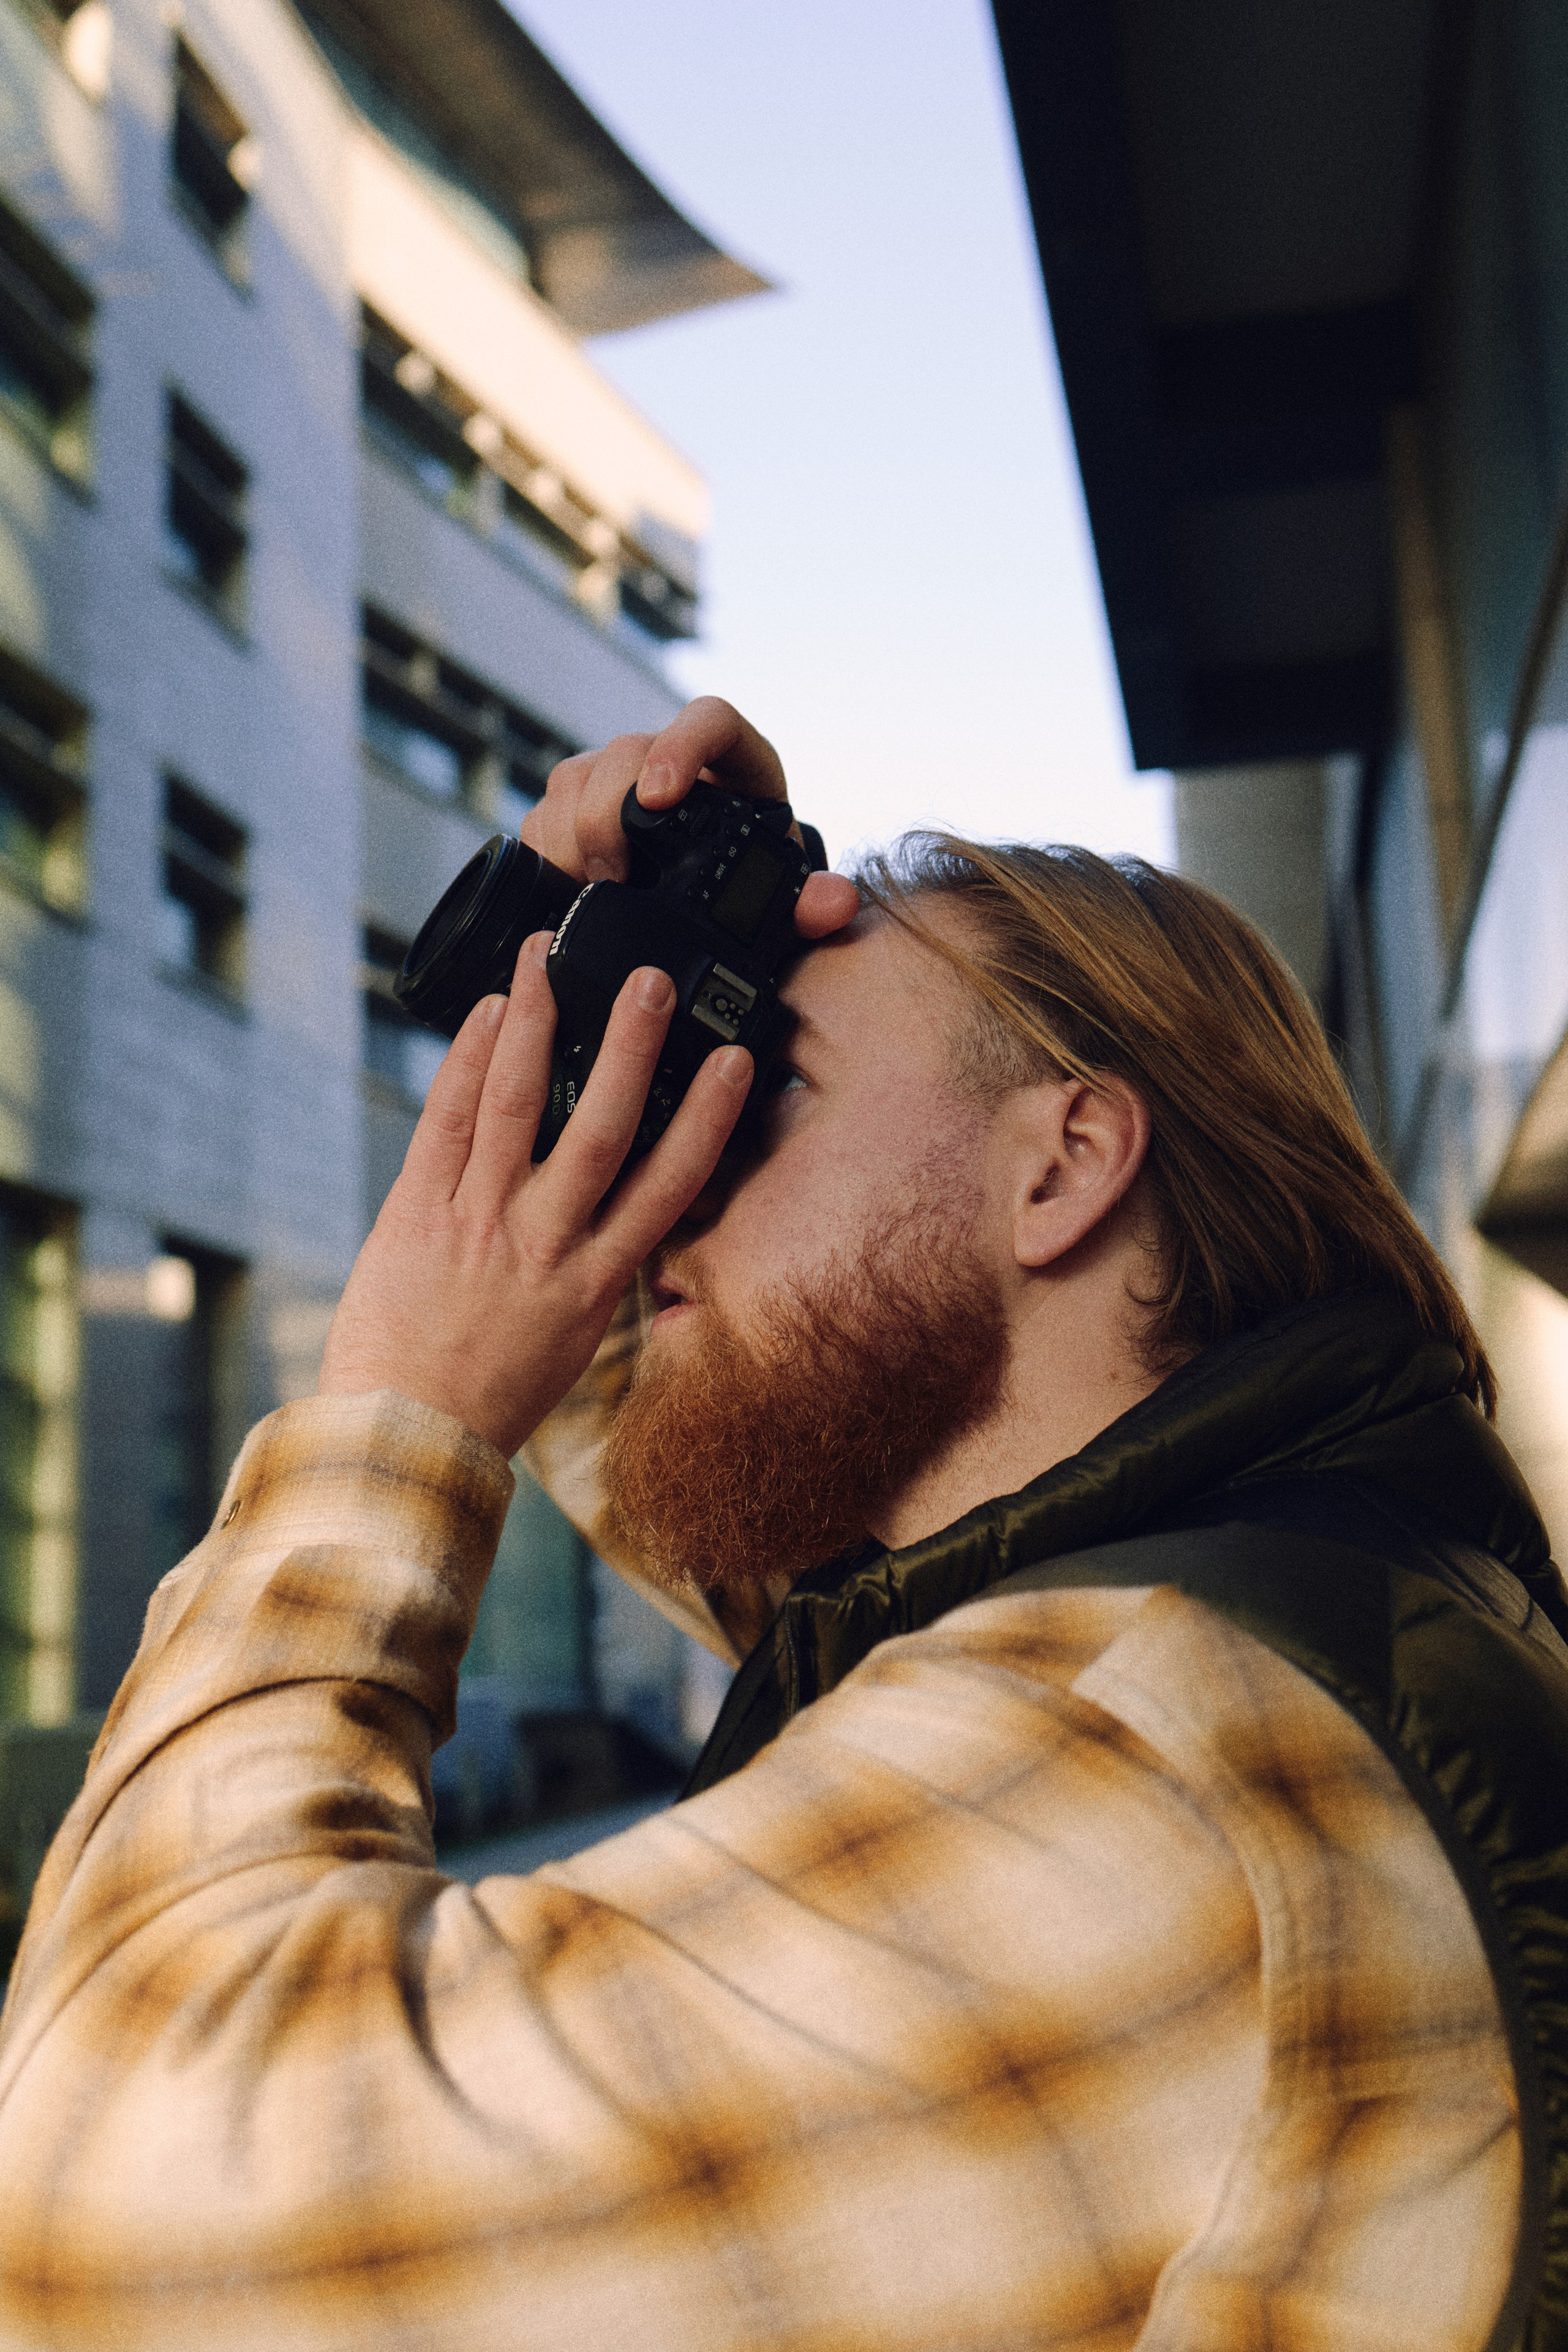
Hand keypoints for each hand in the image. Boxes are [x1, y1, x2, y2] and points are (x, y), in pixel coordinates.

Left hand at [319, 936, 752, 1457]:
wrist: (403, 1436)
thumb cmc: (491, 1394)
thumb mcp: (570, 1336)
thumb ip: (594, 1266)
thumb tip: (622, 1210)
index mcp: (595, 1280)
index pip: (667, 1185)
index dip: (706, 1117)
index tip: (733, 1061)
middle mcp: (543, 1243)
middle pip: (599, 1127)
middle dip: (628, 1047)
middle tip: (647, 979)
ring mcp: (477, 1222)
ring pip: (513, 1103)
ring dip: (534, 1021)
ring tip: (548, 955)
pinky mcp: (414, 1211)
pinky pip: (445, 1120)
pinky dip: (465, 1059)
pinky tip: (485, 1012)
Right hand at [522, 695, 858, 940]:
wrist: (715, 891)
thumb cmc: (754, 883)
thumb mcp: (781, 895)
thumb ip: (809, 902)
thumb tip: (833, 903)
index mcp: (734, 762)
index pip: (709, 720)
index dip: (680, 746)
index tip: (659, 797)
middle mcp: (670, 757)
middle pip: (624, 753)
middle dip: (606, 813)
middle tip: (613, 874)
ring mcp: (618, 778)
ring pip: (575, 777)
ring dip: (570, 833)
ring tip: (586, 886)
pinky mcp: (578, 805)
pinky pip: (546, 810)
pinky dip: (548, 847)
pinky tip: (562, 884)